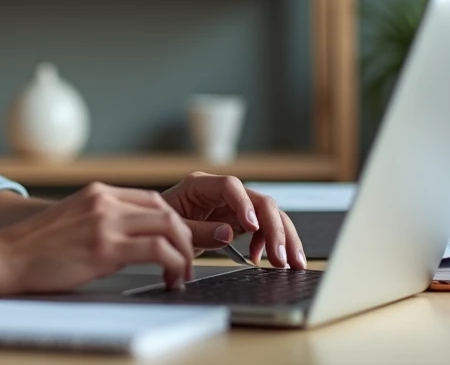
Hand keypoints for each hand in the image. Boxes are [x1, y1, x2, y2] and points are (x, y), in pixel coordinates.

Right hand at [0, 182, 196, 293]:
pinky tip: (170, 279)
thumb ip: (100, 221)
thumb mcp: (72, 221)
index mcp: (97, 193)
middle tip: (187, 261)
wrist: (4, 256)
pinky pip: (158, 251)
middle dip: (185, 237)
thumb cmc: (34, 247)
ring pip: (169, 227)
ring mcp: (105, 222)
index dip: (171, 223)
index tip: (177, 244)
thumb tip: (128, 239)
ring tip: (182, 274)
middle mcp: (104, 201)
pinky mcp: (104, 247)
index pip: (151, 200)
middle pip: (165, 211)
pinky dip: (174, 264)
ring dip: (184, 252)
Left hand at [162, 172, 305, 268]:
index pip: (230, 186)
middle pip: (259, 201)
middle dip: (274, 229)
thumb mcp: (174, 229)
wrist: (159, 232)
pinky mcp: (241, 221)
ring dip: (284, 239)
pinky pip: (265, 229)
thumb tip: (228, 233)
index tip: (251, 227)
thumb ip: (198, 231)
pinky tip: (264, 261)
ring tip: (291, 264)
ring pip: (269, 215)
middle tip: (280, 257)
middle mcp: (223, 192)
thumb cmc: (161, 224)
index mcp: (200, 185)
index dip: (243, 204)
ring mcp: (235, 206)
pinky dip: (271, 245)